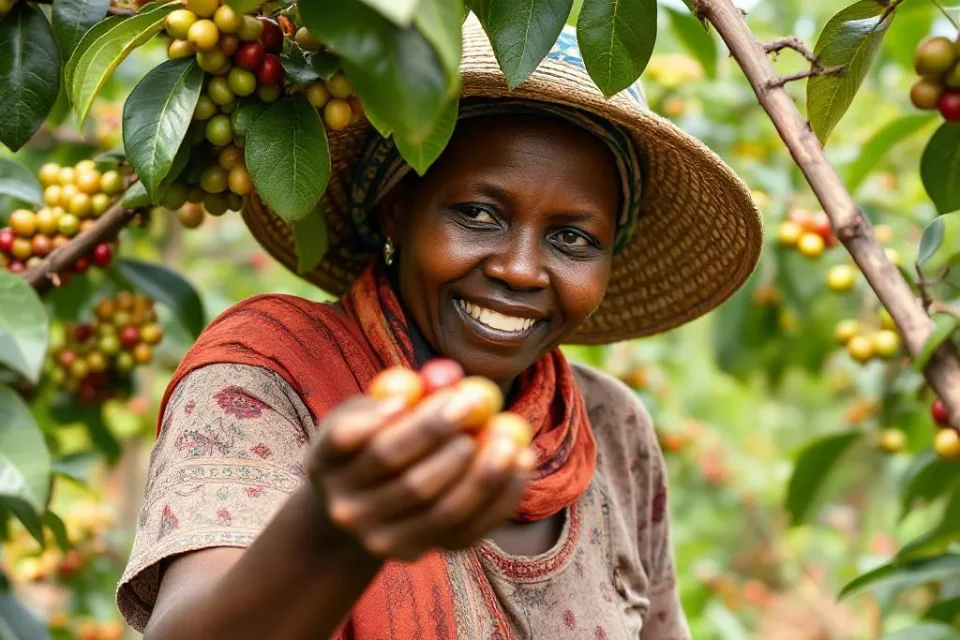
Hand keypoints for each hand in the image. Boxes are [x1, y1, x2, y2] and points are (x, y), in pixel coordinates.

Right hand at [306, 389, 535, 561]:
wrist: (359, 506)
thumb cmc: (372, 441)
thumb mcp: (373, 410)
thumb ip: (404, 391)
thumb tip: (448, 376)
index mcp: (324, 462)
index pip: (348, 441)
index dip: (381, 418)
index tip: (415, 392)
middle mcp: (346, 508)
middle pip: (403, 478)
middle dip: (442, 437)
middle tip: (475, 402)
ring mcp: (379, 539)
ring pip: (441, 510)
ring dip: (483, 473)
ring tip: (507, 435)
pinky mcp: (415, 555)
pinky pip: (467, 530)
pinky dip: (500, 497)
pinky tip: (521, 461)